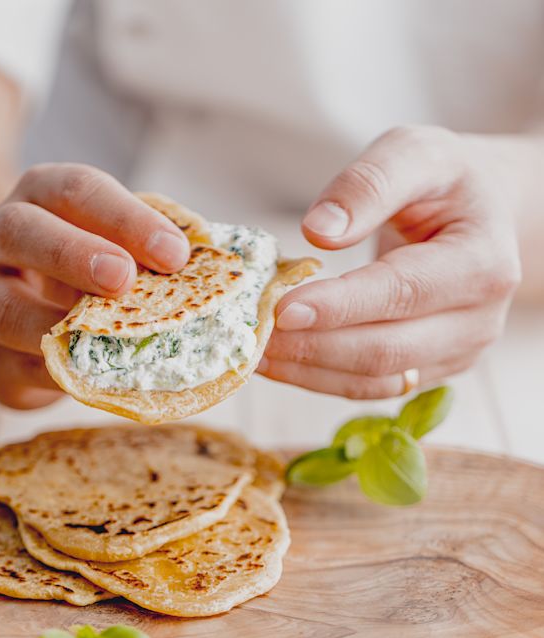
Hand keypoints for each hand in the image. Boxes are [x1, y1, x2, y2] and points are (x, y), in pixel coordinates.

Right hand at [0, 163, 189, 407]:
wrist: (17, 306)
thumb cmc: (89, 269)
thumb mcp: (120, 243)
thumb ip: (165, 258)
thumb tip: (236, 296)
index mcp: (43, 196)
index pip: (80, 190)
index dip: (127, 219)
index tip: (176, 253)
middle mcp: (2, 238)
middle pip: (22, 232)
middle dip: (75, 254)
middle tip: (124, 278)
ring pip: (3, 309)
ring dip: (52, 325)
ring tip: (98, 336)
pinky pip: (14, 369)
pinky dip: (53, 375)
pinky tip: (90, 378)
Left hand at [259, 125, 520, 398]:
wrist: (483, 215)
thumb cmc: (445, 181)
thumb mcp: (414, 153)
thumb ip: (368, 186)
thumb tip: (318, 232)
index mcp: (483, 262)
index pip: (401, 292)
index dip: (339, 306)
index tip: (281, 308)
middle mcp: (478, 320)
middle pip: (384, 350)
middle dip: (311, 347)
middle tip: (250, 334)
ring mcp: (457, 354)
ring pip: (374, 380)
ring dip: (308, 371)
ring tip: (253, 351)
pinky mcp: (431, 371)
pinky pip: (370, 386)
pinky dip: (319, 378)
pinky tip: (279, 360)